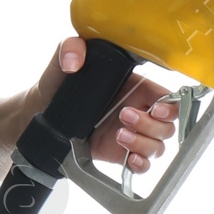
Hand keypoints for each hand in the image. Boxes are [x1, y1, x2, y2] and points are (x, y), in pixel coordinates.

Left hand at [37, 36, 180, 172]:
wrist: (41, 112)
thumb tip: (73, 61)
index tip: (157, 108)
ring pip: (158, 145)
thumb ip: (71, 48)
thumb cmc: (59, 83)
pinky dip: (141, 165)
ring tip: (118, 135)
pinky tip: (129, 159)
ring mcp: (132, 134)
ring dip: (143, 143)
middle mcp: (139, 110)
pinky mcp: (120, 154)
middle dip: (151, 124)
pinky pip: (143, 165)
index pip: (169, 97)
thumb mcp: (64, 58)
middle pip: (167, 125)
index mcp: (137, 87)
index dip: (171, 105)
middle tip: (124, 116)